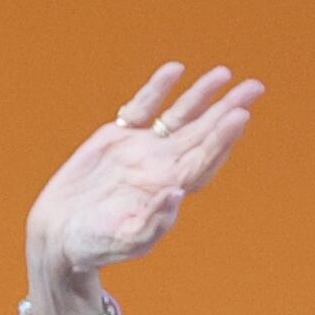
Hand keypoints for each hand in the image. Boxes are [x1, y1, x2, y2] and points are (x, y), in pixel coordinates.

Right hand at [23, 63, 265, 314]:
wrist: (59, 233)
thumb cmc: (94, 244)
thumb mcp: (125, 239)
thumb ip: (154, 220)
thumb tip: (178, 192)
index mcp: (169, 189)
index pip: (204, 158)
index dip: (223, 137)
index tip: (240, 115)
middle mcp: (162, 166)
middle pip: (202, 133)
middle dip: (227, 109)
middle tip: (254, 87)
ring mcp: (141, 149)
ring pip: (178, 116)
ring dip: (200, 96)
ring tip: (223, 74)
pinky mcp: (117, 138)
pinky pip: (142, 108)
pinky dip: (157, 90)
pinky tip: (174, 70)